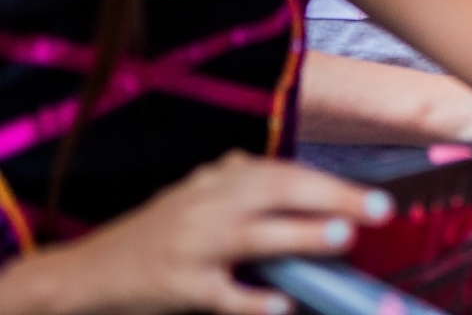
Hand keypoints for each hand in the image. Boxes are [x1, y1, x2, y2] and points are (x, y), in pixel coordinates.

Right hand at [6, 151, 393, 314]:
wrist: (88, 272)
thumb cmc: (157, 233)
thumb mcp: (198, 196)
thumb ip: (245, 187)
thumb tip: (303, 184)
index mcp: (218, 183)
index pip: (284, 174)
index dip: (331, 183)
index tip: (377, 197)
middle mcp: (208, 205)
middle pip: (277, 192)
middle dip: (333, 198)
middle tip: (380, 210)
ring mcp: (192, 246)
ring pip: (253, 236)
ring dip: (300, 234)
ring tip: (341, 236)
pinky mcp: (178, 287)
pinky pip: (221, 294)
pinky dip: (252, 300)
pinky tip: (283, 305)